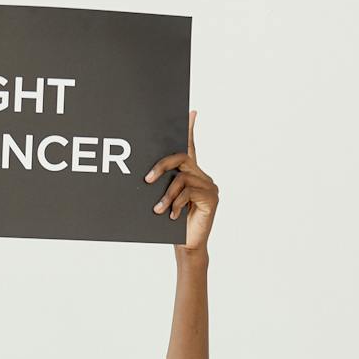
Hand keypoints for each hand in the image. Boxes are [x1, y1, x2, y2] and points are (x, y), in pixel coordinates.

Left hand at [145, 109, 215, 251]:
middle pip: (182, 157)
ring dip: (167, 194)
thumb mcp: (165, 200)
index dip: (190, 130)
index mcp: (191, 174)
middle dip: (162, 165)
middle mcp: (202, 176)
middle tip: (148, 178)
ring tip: (159, 209)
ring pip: (182, 177)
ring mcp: (208, 186)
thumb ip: (163, 185)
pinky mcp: (211, 197)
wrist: (187, 246)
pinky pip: (189, 191)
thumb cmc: (173, 225)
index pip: (190, 148)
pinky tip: (172, 215)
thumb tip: (147, 175)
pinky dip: (176, 203)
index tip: (191, 112)